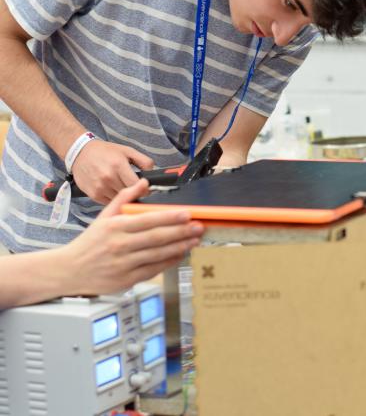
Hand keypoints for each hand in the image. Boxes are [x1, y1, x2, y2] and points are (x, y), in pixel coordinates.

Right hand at [59, 179, 202, 295]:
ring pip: (157, 254)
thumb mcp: (103, 217)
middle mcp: (119, 245)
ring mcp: (123, 264)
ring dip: (179, 247)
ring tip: (194, 240)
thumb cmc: (90, 242)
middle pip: (156, 237)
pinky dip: (169, 262)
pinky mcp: (127, 279)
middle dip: (181, 232)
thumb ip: (124, 198)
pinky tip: (180, 254)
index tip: (187, 214)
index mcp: (114, 227)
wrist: (69, 270)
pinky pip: (153, 269)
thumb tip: (143, 183)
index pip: (147, 221)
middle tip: (198, 226)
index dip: (170, 217)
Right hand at [70, 139, 154, 203]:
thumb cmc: (105, 152)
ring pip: (120, 200)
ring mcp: (100, 187)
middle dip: (135, 193)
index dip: (145, 189)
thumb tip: (153, 173)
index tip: (146, 189)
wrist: (80, 153)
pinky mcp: (93, 194)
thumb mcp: (127, 151)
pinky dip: (114, 199)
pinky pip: (110, 203)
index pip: (136, 185)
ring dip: (124, 197)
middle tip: (136, 189)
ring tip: (123, 188)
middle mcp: (108, 177)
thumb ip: (144, 161)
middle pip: (129, 193)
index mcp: (118, 165)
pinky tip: (114, 190)